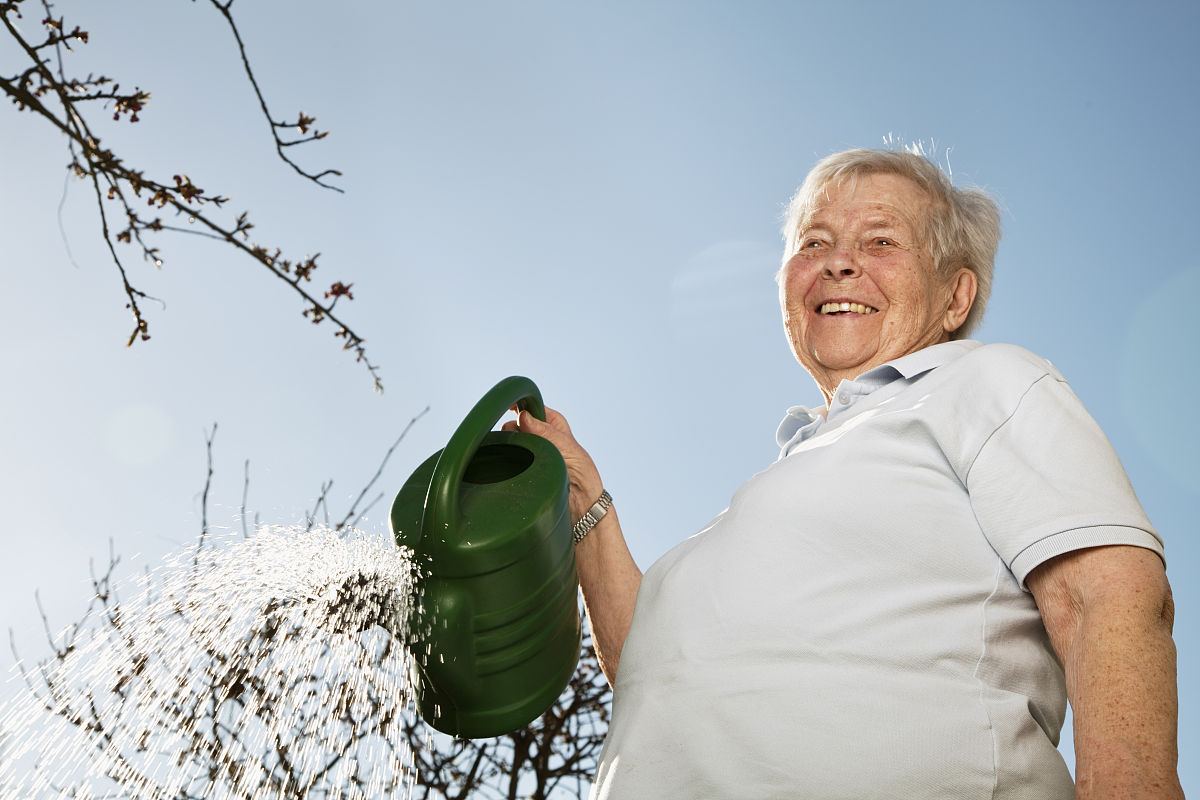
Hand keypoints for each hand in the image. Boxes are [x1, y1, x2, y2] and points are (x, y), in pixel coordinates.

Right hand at [502, 406, 603, 522]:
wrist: (580, 506)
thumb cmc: (583, 475)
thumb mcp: (568, 448)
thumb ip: (546, 432)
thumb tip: (523, 416)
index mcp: (554, 425)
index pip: (534, 408)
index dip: (523, 406)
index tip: (510, 407)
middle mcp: (539, 436)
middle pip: (516, 423)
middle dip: (514, 427)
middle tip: (521, 439)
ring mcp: (529, 453)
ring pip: (509, 439)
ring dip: (508, 442)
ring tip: (515, 453)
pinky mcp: (520, 469)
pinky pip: (506, 457)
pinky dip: (502, 455)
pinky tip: (503, 459)